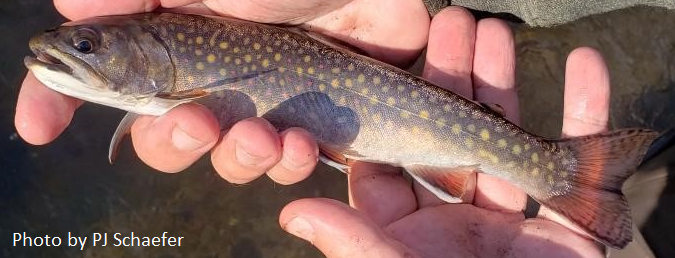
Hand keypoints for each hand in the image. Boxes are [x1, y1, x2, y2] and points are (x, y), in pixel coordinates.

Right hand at [15, 0, 429, 179]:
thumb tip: (72, 5)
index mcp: (177, 40)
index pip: (102, 77)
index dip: (61, 99)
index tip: (39, 126)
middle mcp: (209, 77)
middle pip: (160, 137)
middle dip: (169, 144)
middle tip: (195, 122)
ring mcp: (258, 105)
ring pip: (221, 161)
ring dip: (235, 158)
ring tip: (263, 134)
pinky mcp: (306, 123)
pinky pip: (282, 167)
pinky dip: (288, 163)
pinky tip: (302, 141)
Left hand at [278, 7, 608, 257]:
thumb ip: (356, 245)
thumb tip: (292, 211)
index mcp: (412, 231)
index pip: (393, 160)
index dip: (390, 111)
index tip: (389, 66)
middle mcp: (458, 219)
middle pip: (452, 135)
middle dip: (454, 78)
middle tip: (452, 25)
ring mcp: (514, 219)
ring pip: (508, 136)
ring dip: (507, 84)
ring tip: (497, 34)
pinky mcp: (569, 225)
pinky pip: (581, 158)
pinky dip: (587, 112)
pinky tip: (585, 64)